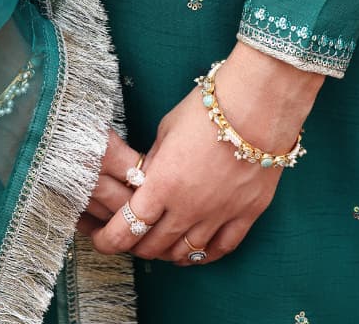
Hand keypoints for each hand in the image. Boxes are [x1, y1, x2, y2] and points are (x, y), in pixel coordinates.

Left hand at [88, 42, 323, 263]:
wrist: (257, 103)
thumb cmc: (208, 107)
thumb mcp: (167, 129)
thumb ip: (154, 161)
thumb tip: (147, 180)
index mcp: (163, 183)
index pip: (127, 228)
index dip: (109, 240)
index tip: (101, 240)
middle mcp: (188, 207)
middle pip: (154, 245)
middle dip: (137, 246)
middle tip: (131, 239)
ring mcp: (219, 214)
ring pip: (186, 253)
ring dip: (168, 253)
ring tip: (160, 246)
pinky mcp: (246, 214)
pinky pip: (221, 248)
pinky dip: (203, 255)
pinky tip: (194, 252)